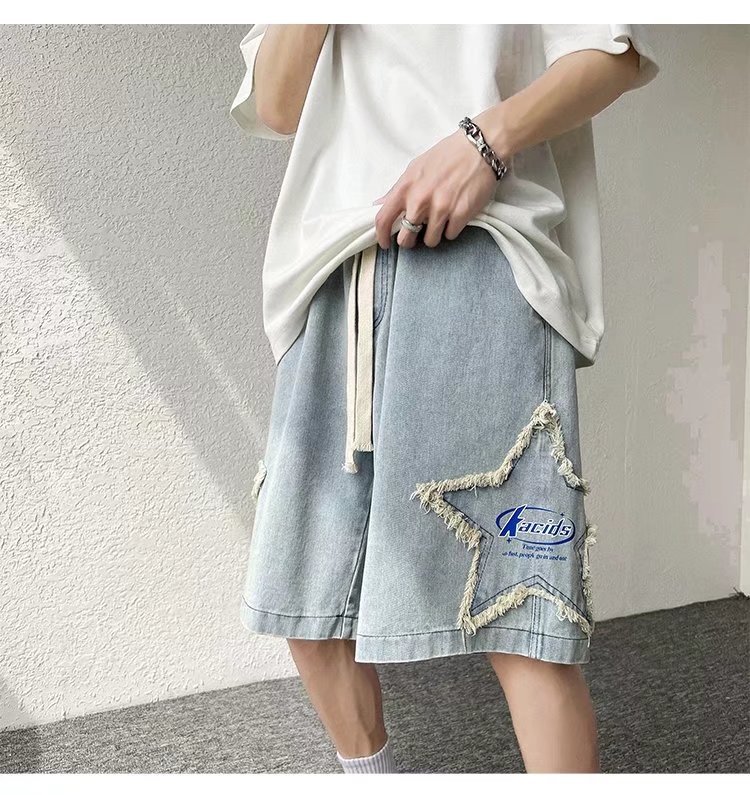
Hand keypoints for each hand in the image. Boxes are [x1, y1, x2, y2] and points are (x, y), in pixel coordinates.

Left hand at [372, 128, 497, 249]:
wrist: (479, 148)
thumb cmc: (447, 156)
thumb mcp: (415, 168)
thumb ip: (397, 189)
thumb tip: (379, 204)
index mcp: (406, 187)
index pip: (383, 219)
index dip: (381, 236)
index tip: (385, 243)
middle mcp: (420, 200)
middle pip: (406, 238)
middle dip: (411, 240)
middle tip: (418, 233)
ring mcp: (440, 208)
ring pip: (430, 241)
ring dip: (434, 234)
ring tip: (441, 219)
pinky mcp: (460, 214)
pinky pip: (450, 235)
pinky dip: (452, 229)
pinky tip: (456, 214)